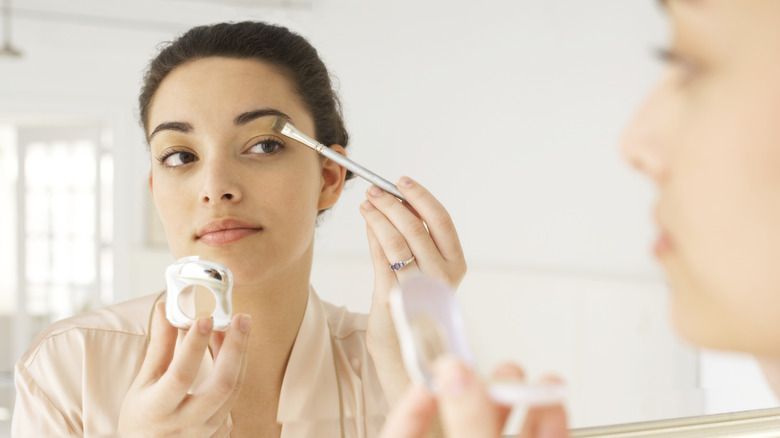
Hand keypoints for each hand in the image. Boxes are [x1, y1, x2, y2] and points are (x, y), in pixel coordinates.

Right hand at [117, 301, 251, 436]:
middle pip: (221, 384)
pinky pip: (235, 394)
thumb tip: (165, 307)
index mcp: (158, 410)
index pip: (181, 375)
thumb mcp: (143, 382)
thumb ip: (159, 346)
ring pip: (233, 389)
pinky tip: (234, 346)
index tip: (205, 317)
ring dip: (240, 354)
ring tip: (239, 325)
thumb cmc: (142, 415)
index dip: (194, 346)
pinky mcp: (220, 429)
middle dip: (235, 348)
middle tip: (241, 318)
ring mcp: (206, 429)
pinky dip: (237, 367)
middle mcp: (186, 422)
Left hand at [360, 176, 466, 402]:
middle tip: (374, 190)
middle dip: (392, 203)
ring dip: (379, 216)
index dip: (421, 197)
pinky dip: (373, 235)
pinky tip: (367, 223)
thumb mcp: (422, 267)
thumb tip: (396, 201)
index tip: (401, 181)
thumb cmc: (414, 303)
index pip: (442, 220)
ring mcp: (420, 288)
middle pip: (417, 227)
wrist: (403, 346)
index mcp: (456, 264)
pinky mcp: (396, 297)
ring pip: (397, 240)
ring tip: (366, 204)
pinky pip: (382, 257)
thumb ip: (413, 238)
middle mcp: (443, 276)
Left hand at [379, 357, 568, 437]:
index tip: (427, 381)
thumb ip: (466, 424)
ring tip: (519, 375)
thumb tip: (454, 374)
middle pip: (460, 422)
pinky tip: (552, 404)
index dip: (410, 407)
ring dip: (517, 399)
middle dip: (474, 390)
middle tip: (477, 363)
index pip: (402, 435)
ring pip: (503, 431)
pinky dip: (549, 422)